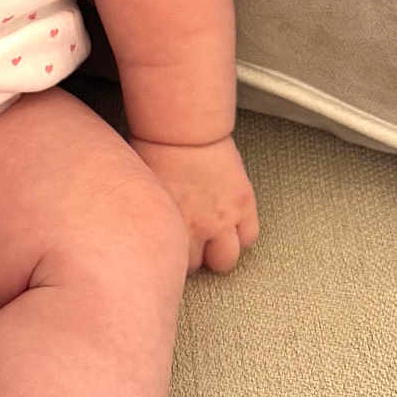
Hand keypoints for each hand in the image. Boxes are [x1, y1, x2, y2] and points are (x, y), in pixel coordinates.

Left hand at [130, 134, 258, 274]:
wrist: (185, 130)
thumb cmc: (157, 152)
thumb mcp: (146, 191)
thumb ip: (155, 215)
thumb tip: (152, 228)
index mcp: (169, 225)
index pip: (176, 262)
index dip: (177, 255)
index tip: (176, 248)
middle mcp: (196, 228)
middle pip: (201, 265)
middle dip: (198, 257)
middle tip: (196, 243)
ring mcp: (223, 218)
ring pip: (228, 259)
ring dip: (221, 251)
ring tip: (215, 237)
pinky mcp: (243, 204)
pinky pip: (250, 237)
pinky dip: (243, 236)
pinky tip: (233, 225)